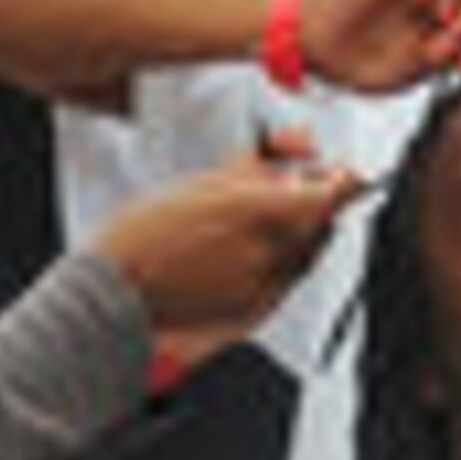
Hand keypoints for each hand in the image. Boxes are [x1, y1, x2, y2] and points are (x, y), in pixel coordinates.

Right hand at [92, 141, 364, 354]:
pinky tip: (239, 258)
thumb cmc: (147, 232)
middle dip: (314, 207)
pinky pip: (284, 284)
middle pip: (323, 226)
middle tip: (291, 192)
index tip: (340, 174)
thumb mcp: (206, 179)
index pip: (333, 196)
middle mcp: (270, 253)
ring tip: (252, 227)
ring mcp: (266, 287)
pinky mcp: (256, 313)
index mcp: (258, 211)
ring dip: (295, 237)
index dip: (343, 183)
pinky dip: (275, 267)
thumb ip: (263, 160)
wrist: (117, 289)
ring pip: (306, 256)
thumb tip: (301, 146)